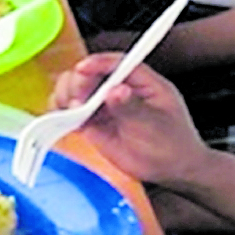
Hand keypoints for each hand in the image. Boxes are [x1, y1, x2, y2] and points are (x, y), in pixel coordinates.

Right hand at [48, 51, 208, 184]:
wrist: (173, 171)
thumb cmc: (173, 145)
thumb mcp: (155, 126)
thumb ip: (133, 108)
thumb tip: (115, 91)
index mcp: (141, 81)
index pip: (116, 64)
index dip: (97, 63)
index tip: (83, 69)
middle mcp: (119, 89)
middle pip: (90, 74)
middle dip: (78, 83)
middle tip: (77, 100)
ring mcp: (104, 106)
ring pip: (75, 89)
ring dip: (66, 95)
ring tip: (71, 110)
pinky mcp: (93, 123)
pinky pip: (70, 112)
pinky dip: (61, 112)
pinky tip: (62, 118)